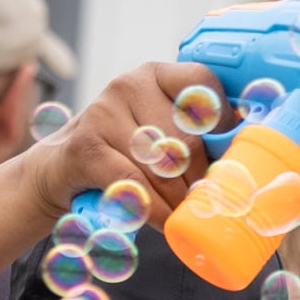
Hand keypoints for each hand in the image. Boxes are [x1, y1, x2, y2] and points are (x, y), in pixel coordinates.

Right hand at [20, 61, 212, 226]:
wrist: (58, 172)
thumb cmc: (120, 156)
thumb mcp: (154, 133)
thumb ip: (189, 134)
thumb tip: (241, 159)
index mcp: (154, 75)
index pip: (204, 84)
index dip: (223, 126)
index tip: (229, 158)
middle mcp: (129, 84)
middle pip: (187, 139)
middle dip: (201, 181)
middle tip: (205, 205)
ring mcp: (105, 112)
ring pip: (164, 167)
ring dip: (179, 202)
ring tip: (183, 218)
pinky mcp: (87, 147)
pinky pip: (136, 185)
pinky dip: (155, 211)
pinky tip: (163, 224)